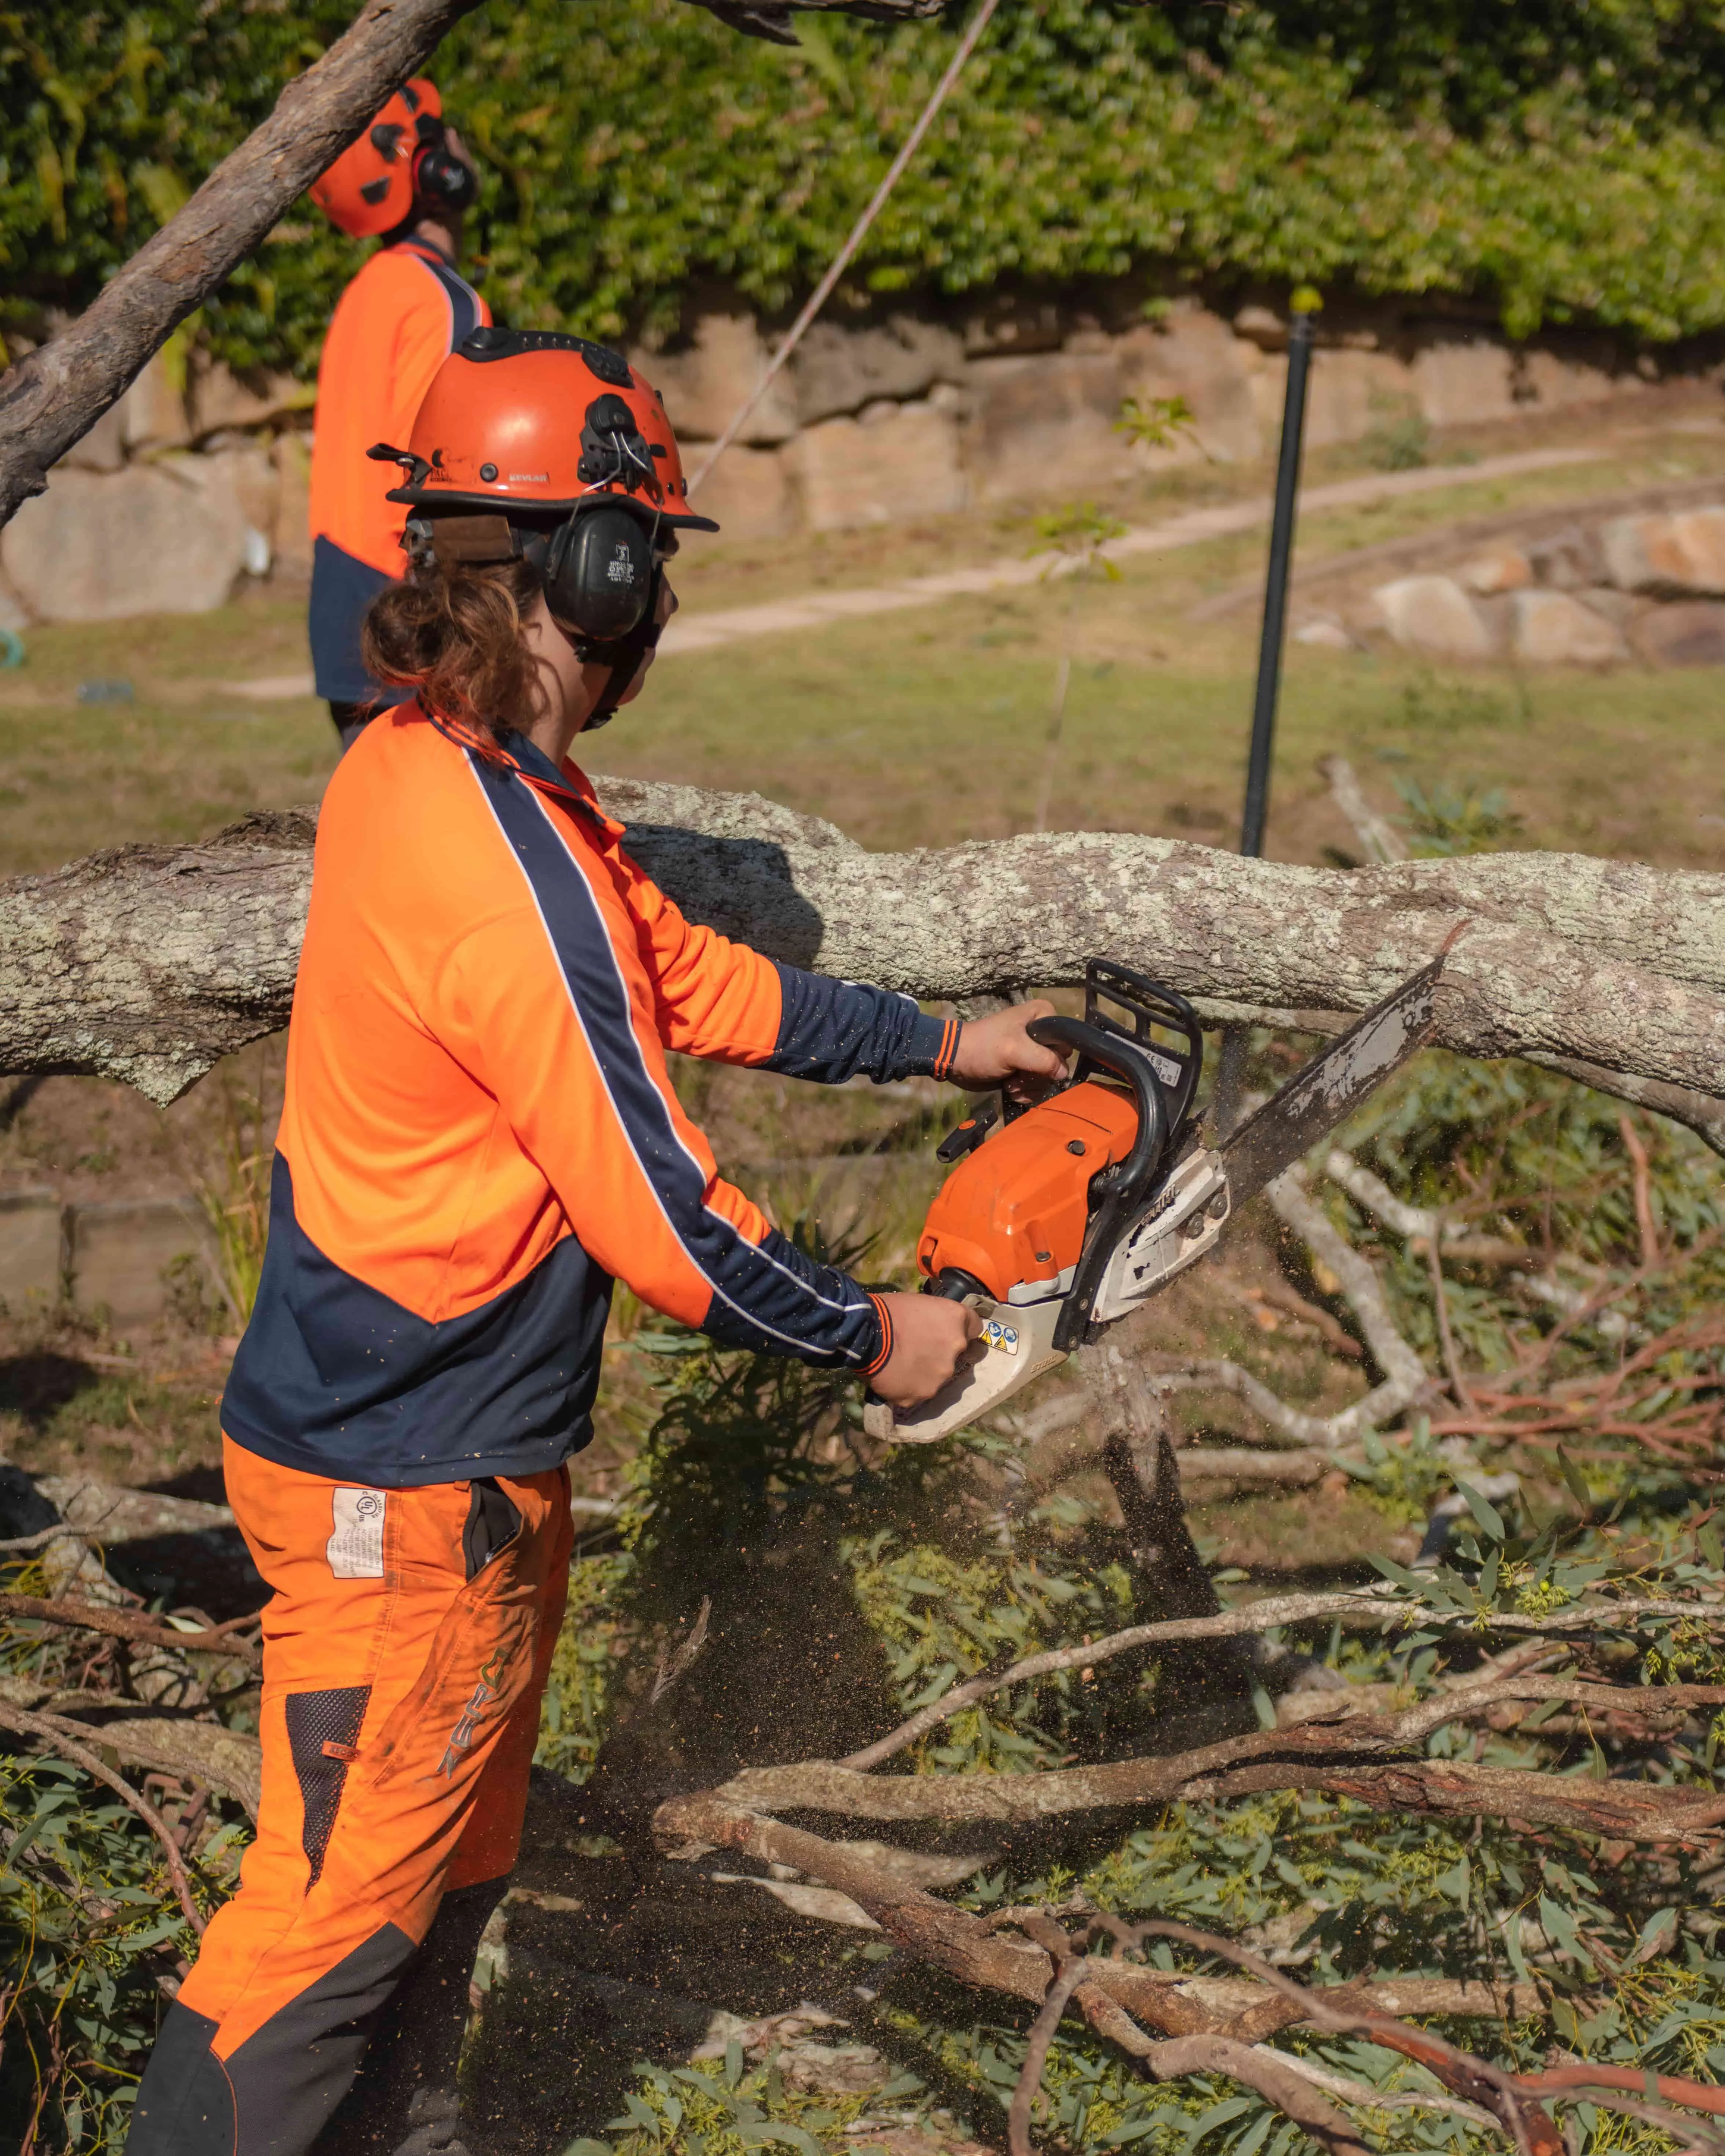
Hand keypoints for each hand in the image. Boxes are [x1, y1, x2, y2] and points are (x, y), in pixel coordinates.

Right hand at [870, 1292, 981, 1408]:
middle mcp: (956, 1348)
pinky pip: (919, 1391)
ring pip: (938, 1375)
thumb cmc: (888, 1311)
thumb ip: (936, 1319)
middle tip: (917, 1348)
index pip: (974, 1327)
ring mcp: (941, 1374)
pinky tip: (894, 1378)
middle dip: (940, 1352)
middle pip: (955, 1354)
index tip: (947, 1331)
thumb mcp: (919, 1304)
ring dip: (925, 1371)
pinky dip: (909, 1387)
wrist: (864, 1334)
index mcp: (956, 1320)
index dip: (960, 1329)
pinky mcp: (924, 1393)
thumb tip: (934, 1327)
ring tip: (902, 1365)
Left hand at [949, 999, 1070, 1103]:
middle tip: (1017, 1073)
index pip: (1065, 1041)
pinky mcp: (1024, 1069)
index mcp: (1042, 1016)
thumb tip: (1064, 1074)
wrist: (955, 1061)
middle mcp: (1041, 1033)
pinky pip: (1038, 1086)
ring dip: (1030, 1086)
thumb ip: (1044, 1060)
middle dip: (1038, 1075)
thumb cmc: (983, 1048)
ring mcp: (1033, 1052)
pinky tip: (1010, 1089)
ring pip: (1048, 1078)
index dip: (1053, 1056)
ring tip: (1010, 1083)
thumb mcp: (1015, 1050)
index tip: (1032, 1061)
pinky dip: (1026, 1092)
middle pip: (1058, 1063)